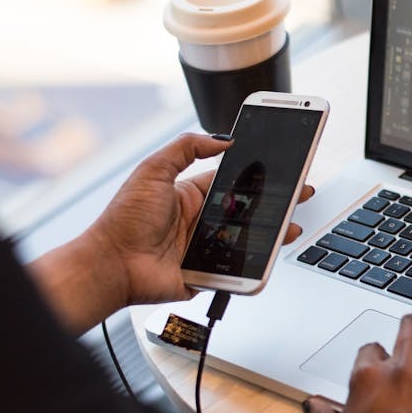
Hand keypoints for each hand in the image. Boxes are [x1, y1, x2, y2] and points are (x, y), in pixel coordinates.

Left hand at [88, 133, 313, 305]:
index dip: (257, 176)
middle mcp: (200, 221)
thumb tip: (221, 138)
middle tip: (299, 194)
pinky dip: (254, 264)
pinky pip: (237, 269)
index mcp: (190, 195)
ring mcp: (205, 248)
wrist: (111, 264)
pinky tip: (271, 254)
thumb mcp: (153, 170)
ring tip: (292, 226)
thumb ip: (185, 147)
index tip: (280, 168)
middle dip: (275, 203)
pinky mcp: (207, 273)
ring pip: (248, 239)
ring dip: (272, 233)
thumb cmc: (123, 220)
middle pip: (247, 211)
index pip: (233, 182)